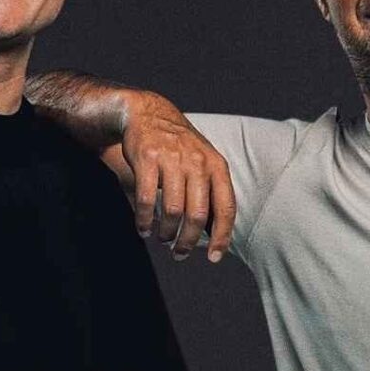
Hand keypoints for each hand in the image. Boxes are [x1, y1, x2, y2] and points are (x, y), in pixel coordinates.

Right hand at [120, 93, 234, 261]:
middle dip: (188, 241)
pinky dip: (145, 220)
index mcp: (216, 165)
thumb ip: (210, 192)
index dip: (221, 236)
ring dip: (166, 232)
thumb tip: (215, 233)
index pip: (226, 207)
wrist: (147, 113)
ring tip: (161, 239)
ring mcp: (172, 159)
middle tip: (180, 253)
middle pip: (197, 215)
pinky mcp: (147, 158)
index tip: (214, 257)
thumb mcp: (203, 162)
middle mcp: (197, 162)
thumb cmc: (179, 147)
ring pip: (173, 210)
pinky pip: (147, 199)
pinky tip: (143, 229)